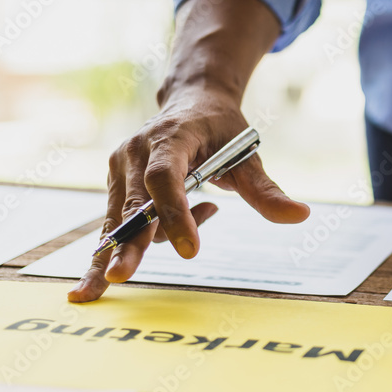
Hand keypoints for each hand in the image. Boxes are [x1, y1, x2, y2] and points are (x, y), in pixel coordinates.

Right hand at [67, 0, 308, 301]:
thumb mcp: (248, 154)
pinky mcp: (117, 185)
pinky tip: (89, 287)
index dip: (175, 213)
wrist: (191, 102)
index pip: (165, 177)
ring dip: (120, 252)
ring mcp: (121, 168)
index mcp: (171, 137)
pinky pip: (116, 223)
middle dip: (129, 242)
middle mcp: (136, 151)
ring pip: (122, 219)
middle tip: (122, 276)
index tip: (190, 250)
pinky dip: (106, 253)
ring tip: (101, 289)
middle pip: (134, 203)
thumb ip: (266, 190)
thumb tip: (302, 216)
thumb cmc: (222, 130)